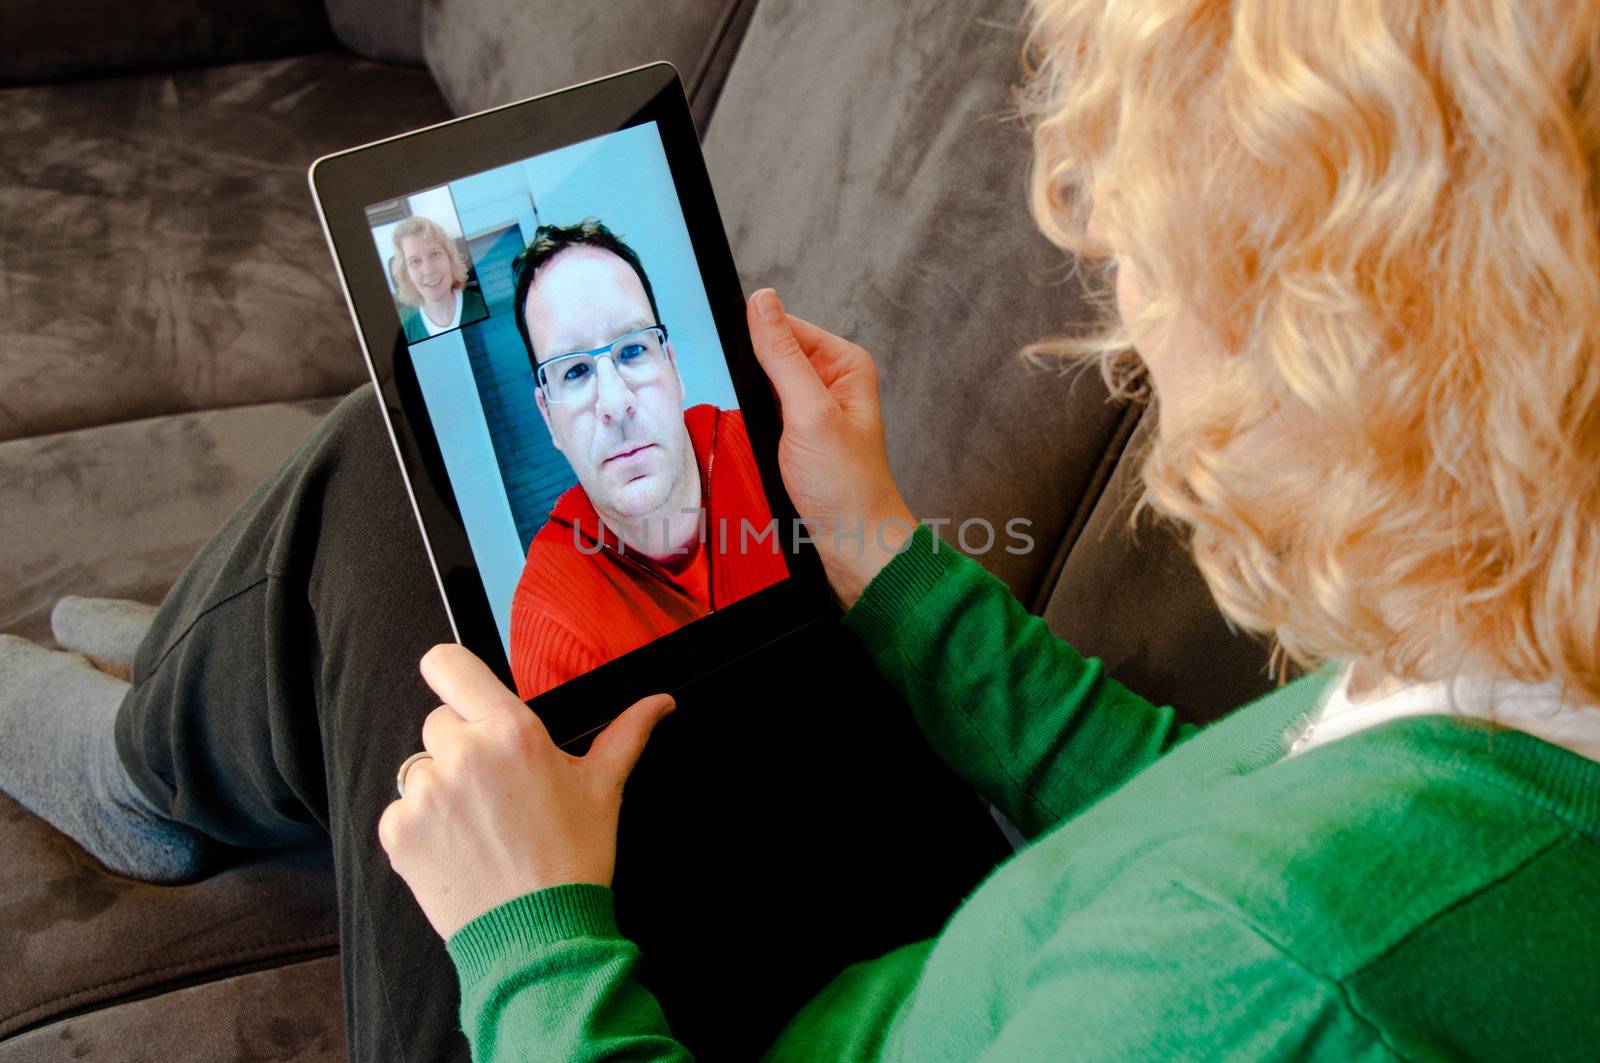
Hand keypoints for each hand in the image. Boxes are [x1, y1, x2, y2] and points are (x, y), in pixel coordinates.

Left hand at [378, 644, 675, 939]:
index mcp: (511, 732)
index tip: (463, 695)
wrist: (538, 936)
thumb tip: (659, 703)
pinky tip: (458, 848)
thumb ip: (626, 733)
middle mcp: (463, 754)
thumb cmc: (572, 861)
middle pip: (439, 721)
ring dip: (441, 788)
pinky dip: (421, 827)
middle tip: (495, 787)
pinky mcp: (398, 832)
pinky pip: (400, 809)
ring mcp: (426, 794)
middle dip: (462, 745)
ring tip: (479, 825)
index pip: (447, 664)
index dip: (452, 674)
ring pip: (419, 768)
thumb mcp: (603, 789)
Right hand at [746, 288, 916, 609]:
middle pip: (772, 357)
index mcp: (844, 363)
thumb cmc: (845, 486)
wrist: (853, 542)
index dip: (757, 344)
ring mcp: (815, 409)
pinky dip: (757, 428)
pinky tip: (766, 450)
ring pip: (764, 388)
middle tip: (765, 416)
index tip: (744, 372)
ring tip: (772, 439)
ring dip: (755, 408)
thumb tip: (762, 301)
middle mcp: (832, 381)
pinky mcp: (801, 435)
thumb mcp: (808, 412)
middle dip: (755, 382)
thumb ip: (782, 354)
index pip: (786, 326)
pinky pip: (766, 415)